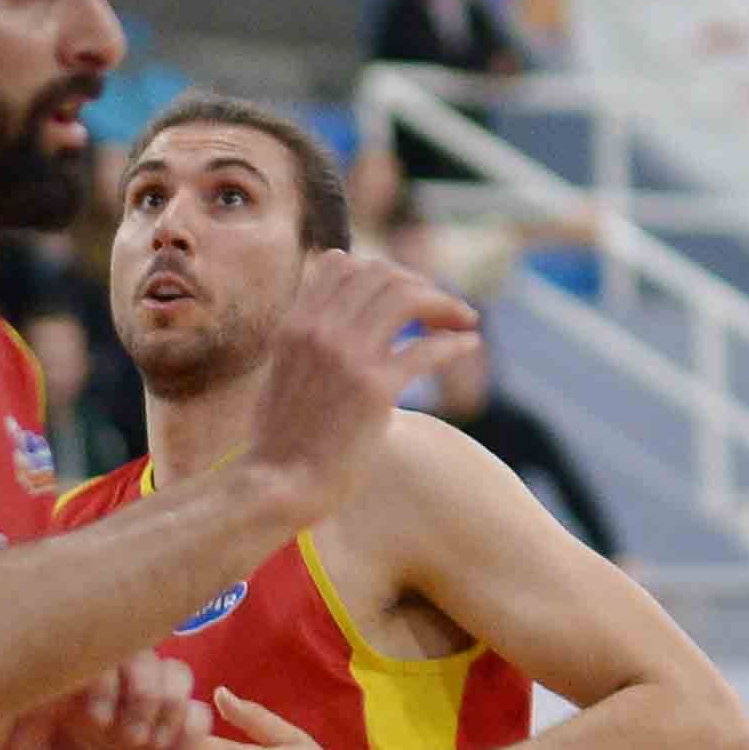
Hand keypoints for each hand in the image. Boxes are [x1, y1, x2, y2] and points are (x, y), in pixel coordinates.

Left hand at [0, 654, 207, 749]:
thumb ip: (28, 718)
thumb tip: (63, 674)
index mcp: (78, 699)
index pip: (104, 651)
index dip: (107, 676)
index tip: (94, 720)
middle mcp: (118, 704)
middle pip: (149, 655)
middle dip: (142, 690)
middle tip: (125, 737)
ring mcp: (151, 726)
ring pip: (180, 676)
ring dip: (167, 708)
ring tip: (146, 749)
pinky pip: (201, 718)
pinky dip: (189, 734)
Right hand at [250, 253, 477, 525]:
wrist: (279, 485)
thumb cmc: (283, 437)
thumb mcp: (284, 370)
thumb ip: (310, 336)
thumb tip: (341, 318)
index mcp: (296, 324)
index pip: (345, 264)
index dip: (384, 271)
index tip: (408, 292)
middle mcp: (320, 331)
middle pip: (383, 276)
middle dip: (421, 284)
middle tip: (444, 308)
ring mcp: (348, 357)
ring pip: (407, 298)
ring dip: (444, 304)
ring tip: (463, 320)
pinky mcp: (376, 390)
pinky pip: (427, 348)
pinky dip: (455, 341)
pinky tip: (469, 344)